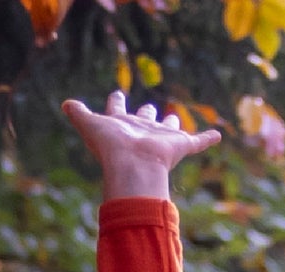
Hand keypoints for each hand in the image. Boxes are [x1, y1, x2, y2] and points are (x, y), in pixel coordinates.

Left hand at [64, 92, 219, 203]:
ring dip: (173, 124)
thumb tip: (65, 104)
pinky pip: (198, 142)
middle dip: (148, 114)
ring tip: (176, 118)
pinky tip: (218, 135)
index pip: (118, 111)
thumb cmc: (111, 146)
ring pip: (170, 129)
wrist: (133, 164)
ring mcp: (162, 140)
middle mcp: (142, 132)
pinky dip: (208, 139)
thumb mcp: (88, 124)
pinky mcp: (180, 146)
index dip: (117, 102)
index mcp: (122, 126)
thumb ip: (77, 113)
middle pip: (146, 119)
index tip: (118, 94)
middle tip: (150, 107)